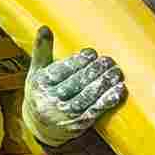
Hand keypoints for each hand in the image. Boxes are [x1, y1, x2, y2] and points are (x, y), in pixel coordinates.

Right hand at [23, 29, 126, 149]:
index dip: (78, 62)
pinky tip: (119, 91)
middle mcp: (49, 101)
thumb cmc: (42, 91)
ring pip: (86, 97)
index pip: (60, 71)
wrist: (41, 127)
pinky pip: (94, 111)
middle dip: (93, 71)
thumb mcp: (36, 71)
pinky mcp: (77, 125)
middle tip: (109, 61)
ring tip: (116, 73)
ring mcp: (63, 115)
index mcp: (39, 84)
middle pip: (75, 83)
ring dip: (104, 84)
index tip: (92, 53)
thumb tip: (45, 27)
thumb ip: (42, 49)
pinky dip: (108, 101)